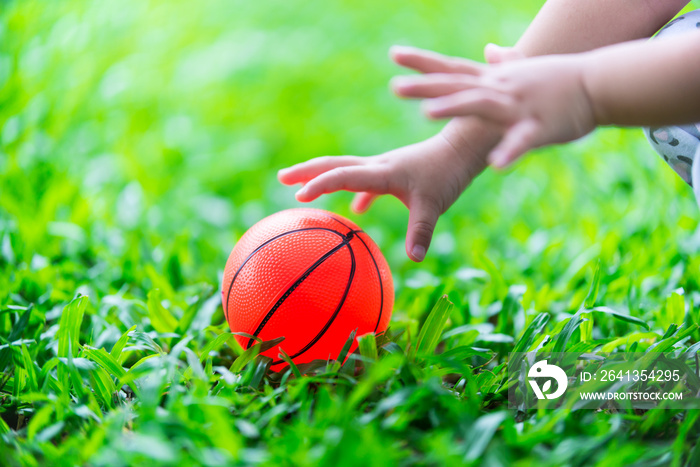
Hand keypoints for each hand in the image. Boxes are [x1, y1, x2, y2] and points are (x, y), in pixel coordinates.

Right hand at [278, 46, 502, 262]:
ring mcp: (384, 168)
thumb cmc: (448, 173)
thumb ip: (422, 230)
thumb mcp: (435, 204)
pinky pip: (366, 182)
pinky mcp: (394, 172)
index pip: (343, 175)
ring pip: (346, 170)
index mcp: (382, 172)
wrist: (463, 146)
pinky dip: (356, 192)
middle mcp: (378, 166)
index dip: (320, 185)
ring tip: (302, 188)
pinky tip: (358, 209)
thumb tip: (415, 259)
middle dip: (307, 171)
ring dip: (324, 177)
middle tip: (281, 177)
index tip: (298, 196)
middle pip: (334, 165)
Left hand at [390, 46, 596, 167]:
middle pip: (457, 85)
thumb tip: (489, 49)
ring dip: (454, 107)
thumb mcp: (526, 71)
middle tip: (394, 87)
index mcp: (494, 81)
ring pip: (482, 105)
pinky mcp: (541, 127)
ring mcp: (519, 106)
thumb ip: (504, 62)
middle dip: (425, 86)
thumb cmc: (560, 80)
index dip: (423, 63)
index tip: (395, 55)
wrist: (599, 83)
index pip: (453, 68)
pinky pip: (522, 141)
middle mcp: (500, 89)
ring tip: (426, 113)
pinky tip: (495, 164)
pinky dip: (509, 151)